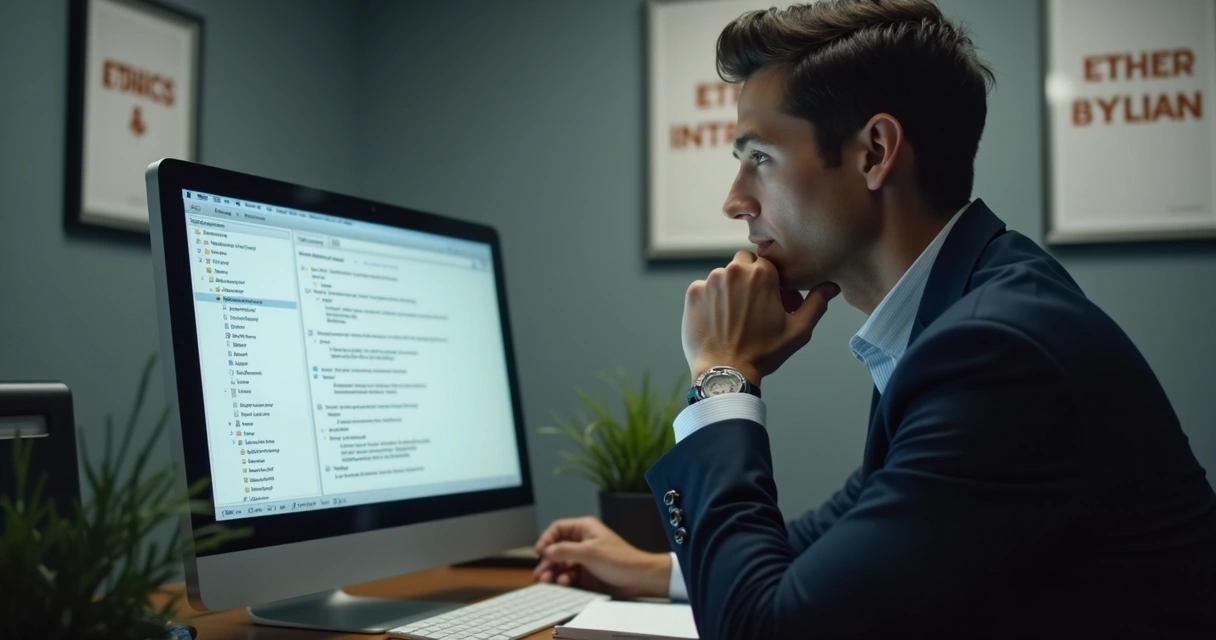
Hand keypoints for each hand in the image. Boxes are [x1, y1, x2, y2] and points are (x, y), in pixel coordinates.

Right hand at [533, 517, 671, 597]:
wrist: (639, 578)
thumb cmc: (619, 560)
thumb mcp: (590, 553)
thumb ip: (566, 550)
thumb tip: (546, 551)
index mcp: (584, 529)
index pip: (558, 529)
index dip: (546, 539)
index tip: (539, 552)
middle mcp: (582, 541)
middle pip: (557, 548)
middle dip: (547, 561)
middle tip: (539, 574)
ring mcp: (584, 558)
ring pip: (561, 563)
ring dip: (553, 572)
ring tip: (546, 581)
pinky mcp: (586, 573)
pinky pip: (569, 575)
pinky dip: (564, 579)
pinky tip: (563, 583)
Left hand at [683, 251, 838, 383]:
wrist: (725, 372)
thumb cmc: (763, 353)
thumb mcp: (798, 330)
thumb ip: (816, 303)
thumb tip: (832, 285)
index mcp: (762, 274)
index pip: (767, 262)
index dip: (771, 281)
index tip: (772, 299)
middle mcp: (734, 270)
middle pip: (744, 263)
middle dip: (748, 278)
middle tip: (752, 305)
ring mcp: (711, 281)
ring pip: (723, 275)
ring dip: (730, 288)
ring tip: (735, 316)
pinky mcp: (693, 293)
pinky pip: (704, 288)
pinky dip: (711, 300)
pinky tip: (718, 320)